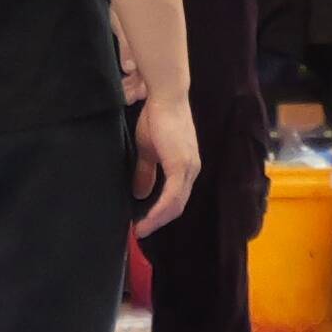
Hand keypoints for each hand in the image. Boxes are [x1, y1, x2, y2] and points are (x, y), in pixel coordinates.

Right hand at [130, 94, 201, 237]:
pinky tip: (147, 219)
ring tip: (140, 230)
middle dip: (158, 221)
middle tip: (140, 232)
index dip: (160, 213)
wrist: (164, 99)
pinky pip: (172, 196)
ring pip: (176, 204)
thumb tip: (140, 193)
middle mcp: (191, 170)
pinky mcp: (180, 166)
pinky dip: (159, 211)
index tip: (143, 224)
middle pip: (177, 205)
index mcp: (185, 167)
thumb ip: (146, 171)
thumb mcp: (148, 151)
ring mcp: (188, 168)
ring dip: (157, 220)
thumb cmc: (156, 119)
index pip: (176, 198)